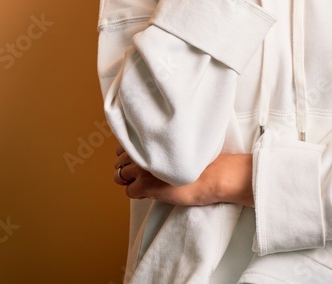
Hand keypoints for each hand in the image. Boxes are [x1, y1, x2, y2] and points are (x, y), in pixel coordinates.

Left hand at [113, 143, 253, 206]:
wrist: (213, 175)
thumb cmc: (201, 161)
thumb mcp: (177, 146)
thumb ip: (158, 146)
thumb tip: (141, 156)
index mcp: (151, 137)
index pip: (123, 146)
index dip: (130, 156)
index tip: (140, 161)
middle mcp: (143, 150)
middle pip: (118, 162)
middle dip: (128, 169)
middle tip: (145, 175)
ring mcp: (142, 168)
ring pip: (120, 177)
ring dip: (131, 181)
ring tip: (148, 184)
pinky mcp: (145, 185)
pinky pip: (129, 191)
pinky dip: (139, 194)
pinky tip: (153, 192)